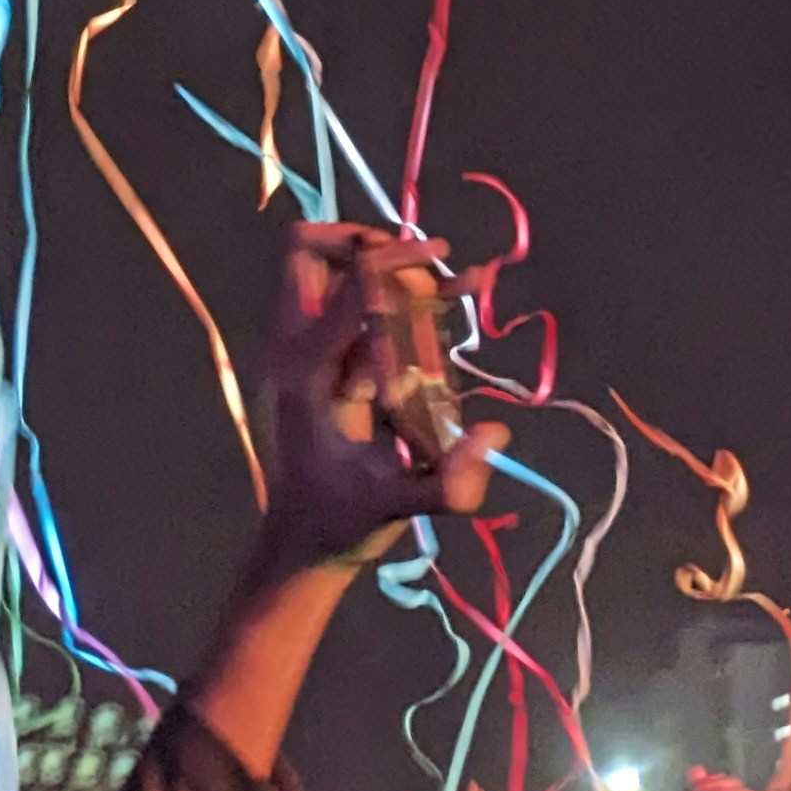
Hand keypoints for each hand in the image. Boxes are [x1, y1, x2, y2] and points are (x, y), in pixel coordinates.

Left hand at [254, 228, 506, 576]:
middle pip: (310, 254)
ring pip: (331, 274)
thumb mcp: (393, 508)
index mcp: (304, 372)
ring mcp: (301, 353)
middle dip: (370, 245)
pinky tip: (447, 302)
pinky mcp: (319, 363)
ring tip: (454, 277)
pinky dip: (391, 298)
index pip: (344, 285)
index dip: (391, 264)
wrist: (298, 545)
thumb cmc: (339, 522)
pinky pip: (349, 308)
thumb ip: (447, 481)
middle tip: (427, 264)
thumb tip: (497, 431)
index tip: (439, 264)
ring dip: (387, 266)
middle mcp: (294, 349)